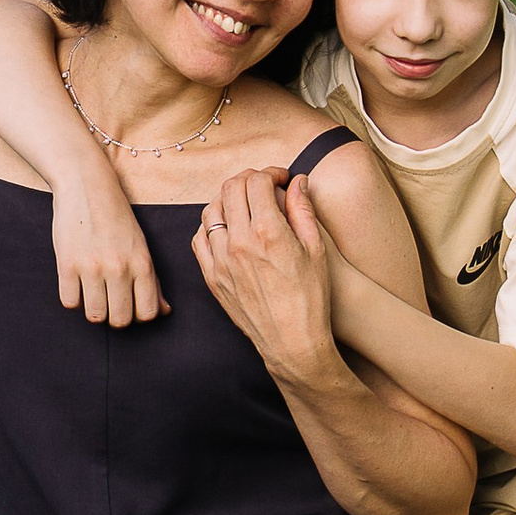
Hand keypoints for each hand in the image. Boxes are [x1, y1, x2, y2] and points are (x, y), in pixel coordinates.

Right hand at [50, 166, 166, 325]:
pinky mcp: (67, 264)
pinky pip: (70, 302)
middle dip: (115, 317)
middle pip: (120, 320)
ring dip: (94, 310)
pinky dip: (73, 298)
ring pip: (95, 315)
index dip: (138, 316)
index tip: (130, 306)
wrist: (86, 186)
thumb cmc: (116, 217)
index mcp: (142, 263)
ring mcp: (92, 267)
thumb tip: (164, 311)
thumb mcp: (141, 245)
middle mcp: (119, 267)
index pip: (147, 313)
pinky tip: (77, 284)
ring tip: (93, 294)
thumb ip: (152, 281)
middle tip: (110, 303)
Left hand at [191, 166, 341, 387]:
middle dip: (249, 179)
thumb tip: (297, 181)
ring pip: (211, 210)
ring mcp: (221, 260)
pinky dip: (211, 225)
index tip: (282, 177)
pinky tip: (227, 228)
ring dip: (228, 198)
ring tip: (245, 203)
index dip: (271, 172)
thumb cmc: (311, 298)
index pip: (257, 181)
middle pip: (231, 188)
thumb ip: (303, 210)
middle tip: (264, 184)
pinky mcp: (212, 277)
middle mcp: (239, 243)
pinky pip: (199, 239)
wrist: (292, 342)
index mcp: (268, 232)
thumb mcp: (316, 250)